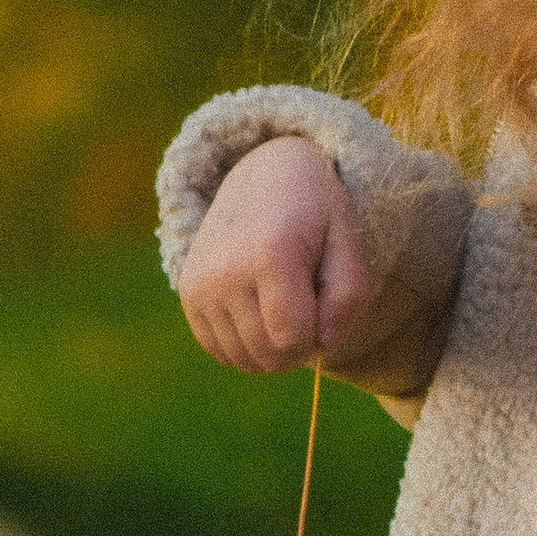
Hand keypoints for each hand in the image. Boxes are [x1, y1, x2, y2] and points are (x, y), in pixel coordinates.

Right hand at [179, 136, 368, 370]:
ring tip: (283, 310)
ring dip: (271, 350)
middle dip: (296, 348)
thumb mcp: (348, 242)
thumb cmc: (315, 214)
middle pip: (267, 354)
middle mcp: (226, 271)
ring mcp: (201, 284)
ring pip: (243, 359)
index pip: (292, 339)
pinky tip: (259, 315)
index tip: (323, 311)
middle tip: (307, 313)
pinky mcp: (188, 294)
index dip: (317, 340)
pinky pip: (220, 351)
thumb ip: (348, 298)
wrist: (263, 176)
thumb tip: (324, 345)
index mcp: (271, 254)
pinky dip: (245, 346)